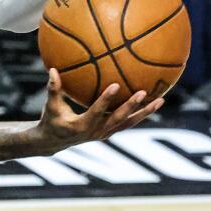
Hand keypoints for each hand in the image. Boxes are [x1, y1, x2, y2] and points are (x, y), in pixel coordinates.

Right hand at [36, 69, 163, 151]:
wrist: (55, 141)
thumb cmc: (52, 120)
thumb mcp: (50, 106)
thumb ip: (53, 88)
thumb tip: (52, 69)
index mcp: (82, 126)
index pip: (96, 111)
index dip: (106, 99)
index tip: (116, 85)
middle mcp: (96, 132)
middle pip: (118, 119)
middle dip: (132, 106)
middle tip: (144, 92)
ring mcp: (105, 134)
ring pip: (128, 123)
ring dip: (145, 113)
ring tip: (160, 101)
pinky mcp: (109, 132)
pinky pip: (128, 123)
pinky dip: (140, 114)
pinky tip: (153, 103)